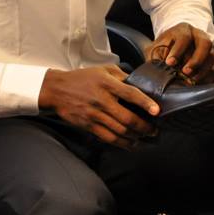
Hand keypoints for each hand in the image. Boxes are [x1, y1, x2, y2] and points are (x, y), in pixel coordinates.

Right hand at [38, 65, 158, 149]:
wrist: (57, 90)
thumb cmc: (82, 78)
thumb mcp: (102, 70)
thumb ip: (121, 75)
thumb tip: (138, 83)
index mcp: (106, 84)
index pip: (130, 94)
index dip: (145, 103)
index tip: (157, 111)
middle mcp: (102, 100)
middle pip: (127, 118)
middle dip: (144, 127)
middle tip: (154, 130)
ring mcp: (95, 115)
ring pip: (119, 131)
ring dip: (136, 137)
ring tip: (145, 138)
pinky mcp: (89, 126)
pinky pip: (108, 138)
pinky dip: (122, 144)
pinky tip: (130, 144)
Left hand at [145, 23, 213, 84]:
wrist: (175, 47)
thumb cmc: (165, 47)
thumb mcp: (156, 48)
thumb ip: (155, 57)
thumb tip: (155, 70)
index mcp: (184, 30)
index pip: (184, 37)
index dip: (177, 51)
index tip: (169, 63)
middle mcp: (199, 36)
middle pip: (204, 44)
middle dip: (195, 60)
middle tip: (185, 72)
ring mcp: (208, 48)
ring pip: (212, 57)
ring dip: (201, 70)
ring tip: (190, 80)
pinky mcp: (212, 61)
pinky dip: (205, 77)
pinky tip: (196, 83)